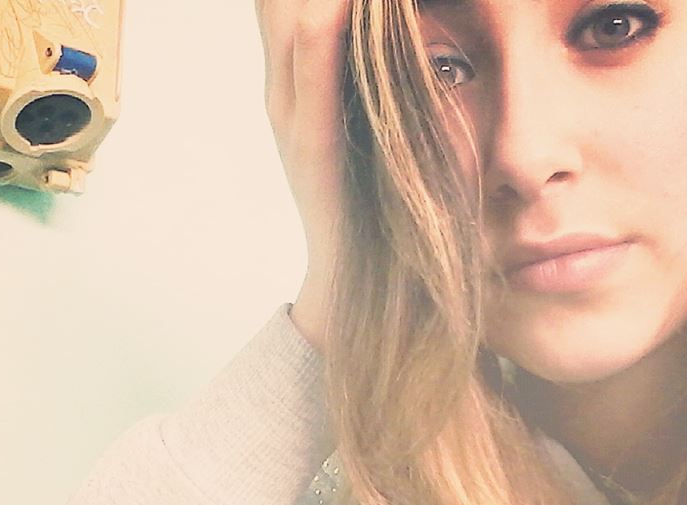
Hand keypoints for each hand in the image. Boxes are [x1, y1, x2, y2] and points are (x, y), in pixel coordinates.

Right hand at [255, 0, 353, 353]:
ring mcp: (295, 120)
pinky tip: (336, 5)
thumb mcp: (378, 125)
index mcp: (302, 78)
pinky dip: (322, 35)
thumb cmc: (378, 210)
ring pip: (291, 21)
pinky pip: (311, 81)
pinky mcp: (314, 155)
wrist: (357, 293)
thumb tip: (398, 26)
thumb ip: (377, 71)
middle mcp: (288, 88)